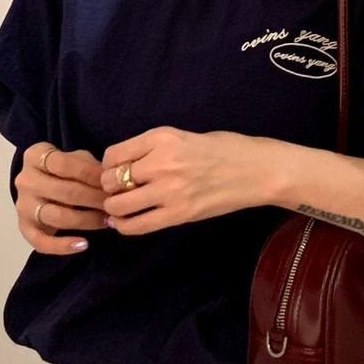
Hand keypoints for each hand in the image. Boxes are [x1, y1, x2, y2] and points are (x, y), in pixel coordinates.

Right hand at [15, 141, 106, 253]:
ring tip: (106, 221)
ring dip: (86, 220)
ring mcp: (23, 205)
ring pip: (57, 216)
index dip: (91, 174)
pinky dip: (62, 246)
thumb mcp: (76, 159)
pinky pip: (41, 241)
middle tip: (114, 204)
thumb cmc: (65, 169)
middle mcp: (25, 180)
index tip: (110, 183)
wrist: (41, 184)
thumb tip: (111, 184)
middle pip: (64, 191)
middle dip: (94, 199)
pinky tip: (84, 244)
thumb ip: (90, 166)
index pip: (64, 164)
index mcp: (34, 156)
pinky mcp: (24, 227)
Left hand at [100, 127, 269, 233]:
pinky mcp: (179, 214)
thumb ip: (151, 149)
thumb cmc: (222, 149)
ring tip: (121, 207)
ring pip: (119, 205)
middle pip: (111, 180)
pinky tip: (125, 223)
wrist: (255, 170)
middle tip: (117, 192)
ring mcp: (170, 190)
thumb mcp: (181, 136)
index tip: (114, 172)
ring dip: (114, 208)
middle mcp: (162, 162)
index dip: (107, 166)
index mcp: (161, 137)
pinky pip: (137, 226)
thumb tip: (120, 166)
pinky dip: (124, 226)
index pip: (113, 155)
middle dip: (109, 188)